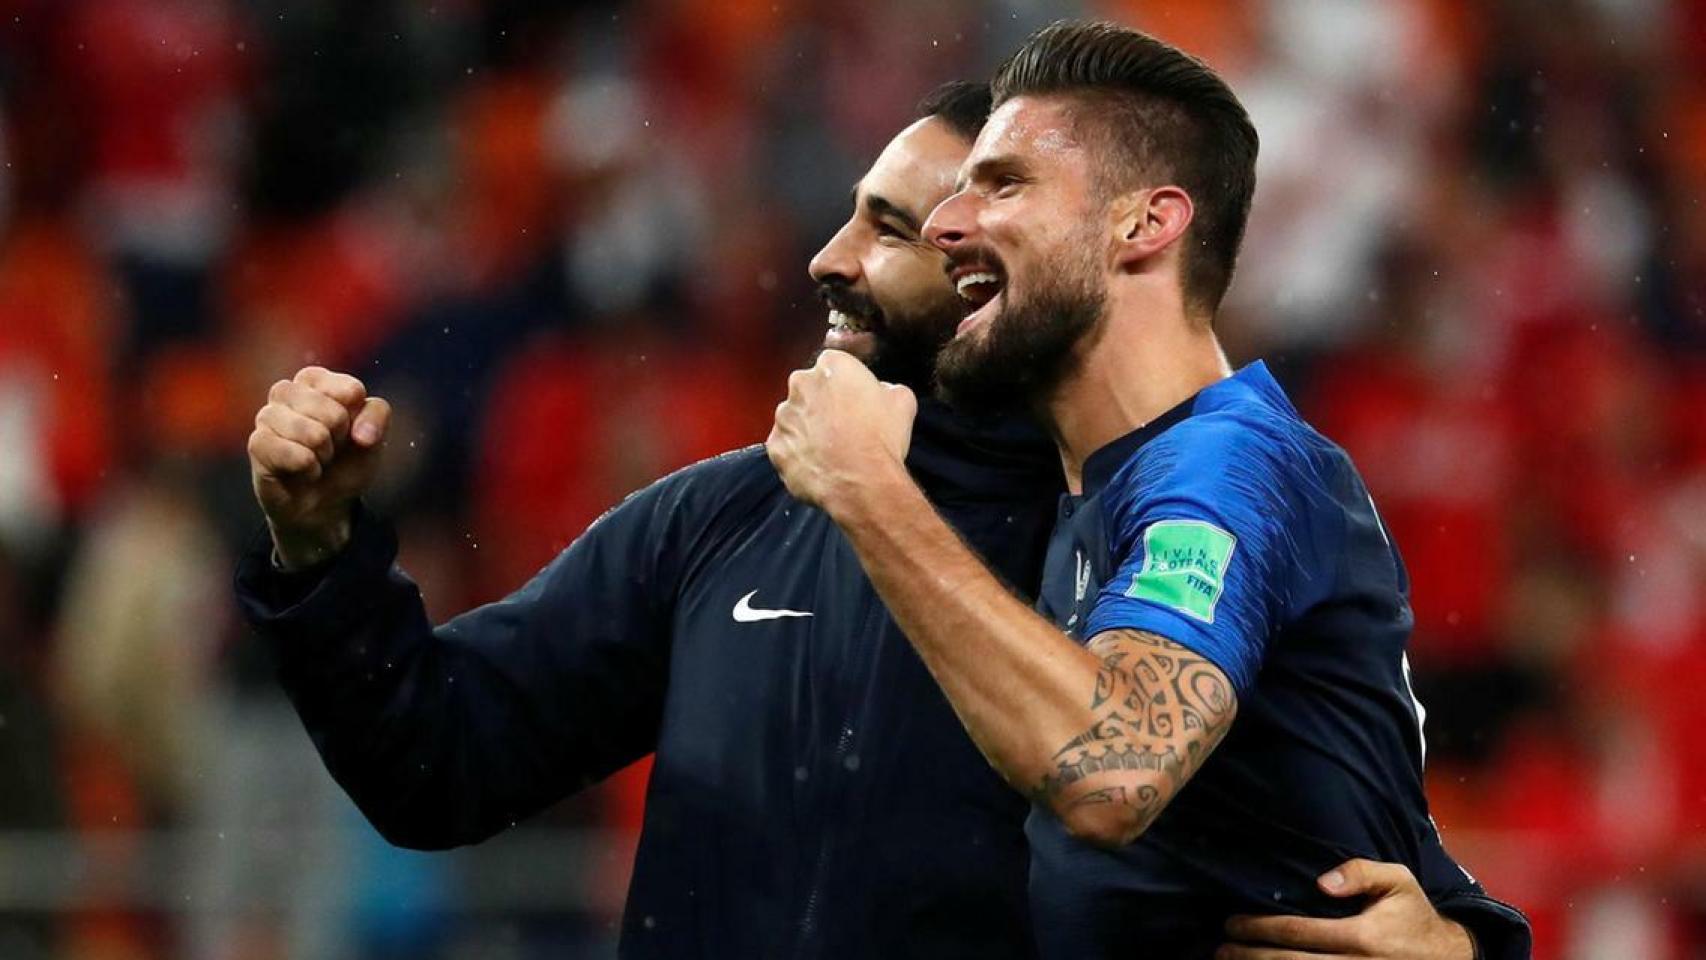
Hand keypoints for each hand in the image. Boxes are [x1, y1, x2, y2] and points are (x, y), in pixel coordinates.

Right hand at [248, 366, 391, 569]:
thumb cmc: (346, 460)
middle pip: (331, 411)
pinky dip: (308, 469)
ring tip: (317, 459)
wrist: (325, 502)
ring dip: (323, 455)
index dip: (358, 419)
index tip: (351, 429)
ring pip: (310, 432)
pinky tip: (304, 471)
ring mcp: (268, 416)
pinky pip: (292, 453)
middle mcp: (288, 392)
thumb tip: (360, 434)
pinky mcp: (257, 443)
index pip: (350, 390)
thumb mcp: (373, 436)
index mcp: (317, 381)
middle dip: (340, 439)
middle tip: (331, 448)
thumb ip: (377, 416)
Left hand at [765, 350, 915, 516]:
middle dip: (822, 403)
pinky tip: (819, 464)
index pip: (834, 365)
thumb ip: (886, 387)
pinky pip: (785, 446)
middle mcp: (801, 384)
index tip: (855, 401)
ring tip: (832, 450)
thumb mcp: (902, 401)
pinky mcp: (775, 446)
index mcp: (832, 364)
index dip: (846, 385)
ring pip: (794, 418)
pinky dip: (798, 454)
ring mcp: (784, 416)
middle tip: (844, 426)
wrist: (862, 482)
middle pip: (809, 389)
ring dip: (808, 429)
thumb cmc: (881, 439)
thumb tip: (880, 391)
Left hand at [1217, 859, 1475, 959]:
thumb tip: (1322, 881)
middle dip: (1249, 957)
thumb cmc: (1414, 916)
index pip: (1298, 932)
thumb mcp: (1398, 882)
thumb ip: (1361, 872)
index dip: (1260, 928)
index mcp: (1361, 937)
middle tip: (1220, 949)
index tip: (1232, 923)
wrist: (1447, 959)